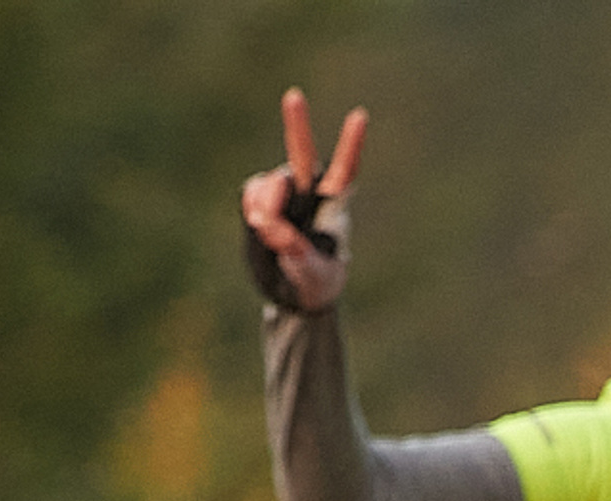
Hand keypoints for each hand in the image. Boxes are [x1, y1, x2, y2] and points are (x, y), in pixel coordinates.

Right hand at [239, 88, 366, 312]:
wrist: (294, 294)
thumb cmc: (316, 284)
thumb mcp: (314, 277)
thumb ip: (297, 253)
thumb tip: (271, 225)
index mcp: (333, 209)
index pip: (344, 174)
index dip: (350, 146)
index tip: (359, 115)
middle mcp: (308, 194)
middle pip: (301, 157)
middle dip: (297, 127)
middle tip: (294, 96)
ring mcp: (282, 196)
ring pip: (270, 184)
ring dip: (267, 203)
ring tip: (267, 230)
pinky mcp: (259, 201)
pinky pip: (251, 193)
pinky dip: (252, 206)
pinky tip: (257, 223)